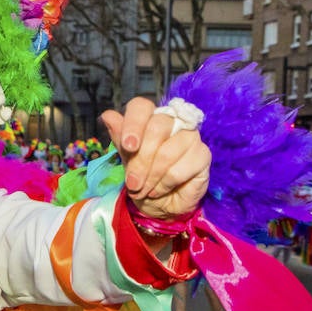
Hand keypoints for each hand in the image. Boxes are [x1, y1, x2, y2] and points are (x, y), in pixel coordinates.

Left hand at [101, 97, 210, 219]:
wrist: (160, 204)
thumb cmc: (143, 178)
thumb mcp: (127, 160)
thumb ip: (120, 138)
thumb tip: (108, 116)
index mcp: (149, 118)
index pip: (141, 106)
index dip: (133, 124)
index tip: (128, 146)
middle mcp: (172, 122)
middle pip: (156, 128)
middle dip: (140, 161)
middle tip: (133, 183)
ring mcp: (190, 136)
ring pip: (167, 152)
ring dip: (151, 177)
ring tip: (145, 189)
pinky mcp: (203, 155)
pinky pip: (179, 170)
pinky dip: (165, 184)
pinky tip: (161, 189)